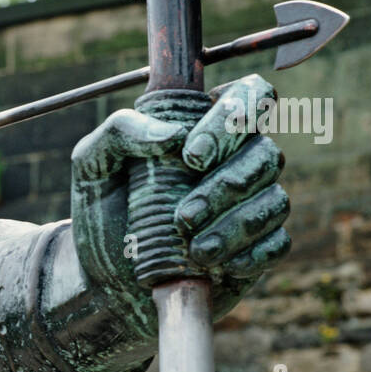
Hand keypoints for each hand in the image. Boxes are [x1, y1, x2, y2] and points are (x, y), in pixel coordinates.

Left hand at [70, 74, 289, 340]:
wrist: (104, 276)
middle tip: (183, 218)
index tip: (192, 156)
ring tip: (196, 251)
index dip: (235, 117)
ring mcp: (250, 204)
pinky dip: (253, 254)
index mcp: (204, 127)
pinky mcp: (256, 247)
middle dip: (226, 187)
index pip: (249, 95)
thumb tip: (173, 135)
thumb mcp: (92, 163)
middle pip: (266, 153)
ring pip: (274, 201)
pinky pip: (278, 243)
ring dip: (236, 226)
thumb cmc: (101, 210)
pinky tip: (221, 266)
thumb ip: (121, 132)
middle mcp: (236, 160)